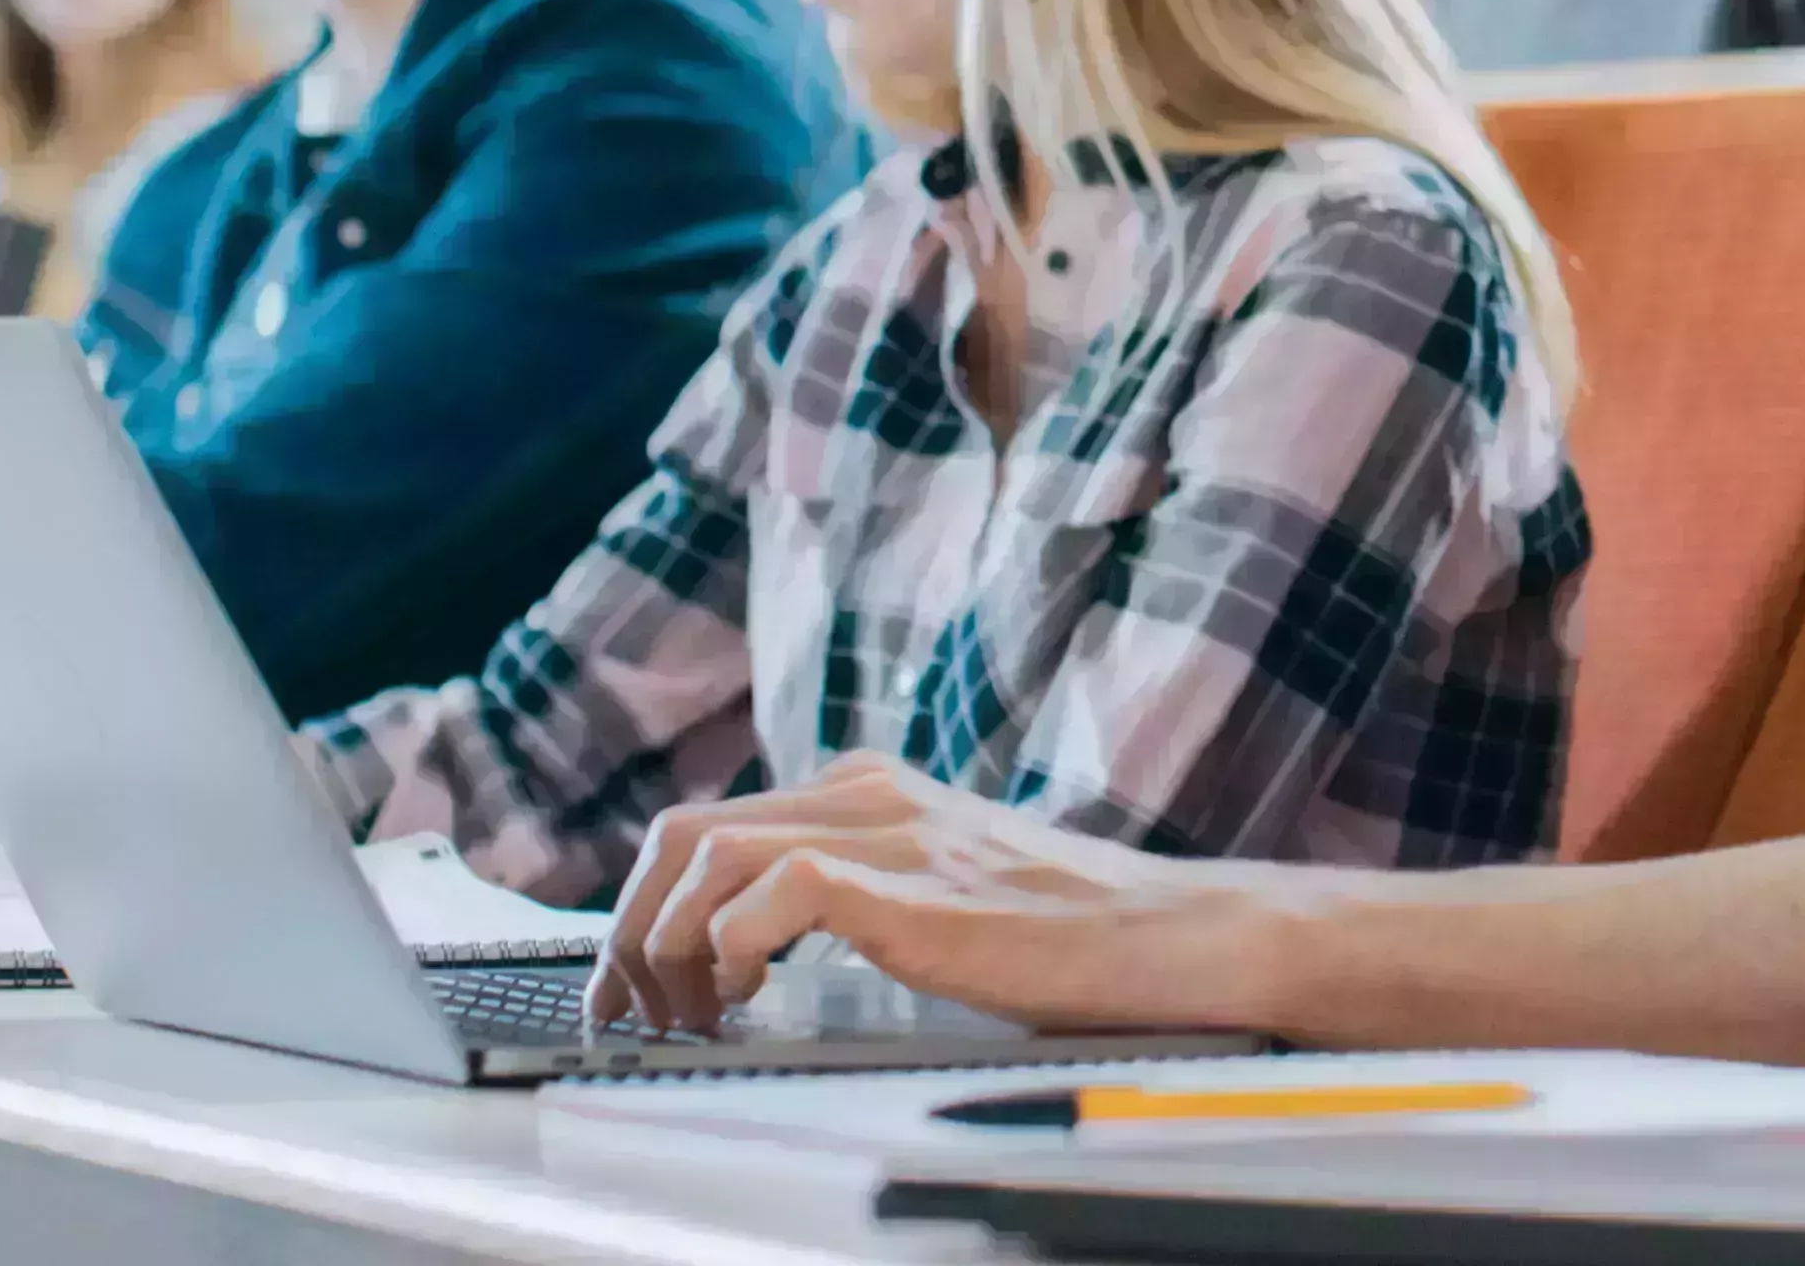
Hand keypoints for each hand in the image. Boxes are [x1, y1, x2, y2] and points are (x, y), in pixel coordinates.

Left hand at [590, 751, 1286, 1036]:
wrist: (1171, 936)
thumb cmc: (1074, 933)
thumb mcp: (945, 888)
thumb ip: (868, 886)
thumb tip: (767, 938)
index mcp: (873, 791)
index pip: (712, 822)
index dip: (652, 905)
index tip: (642, 982)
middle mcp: (868, 795)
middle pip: (684, 830)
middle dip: (632, 923)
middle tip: (635, 1007)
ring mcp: (888, 833)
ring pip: (705, 850)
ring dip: (664, 941)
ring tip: (686, 1013)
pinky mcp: (908, 887)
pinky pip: (771, 891)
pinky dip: (730, 946)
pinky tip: (747, 994)